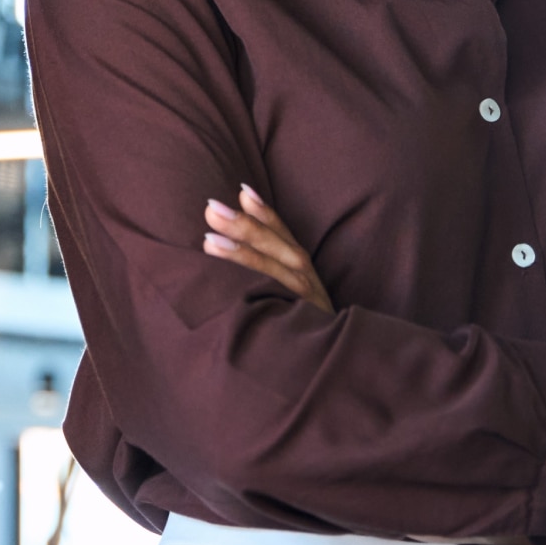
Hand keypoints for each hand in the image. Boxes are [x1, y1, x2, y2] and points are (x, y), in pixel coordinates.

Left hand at [203, 185, 333, 314]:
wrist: (334, 353)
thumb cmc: (298, 313)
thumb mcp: (284, 281)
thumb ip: (263, 255)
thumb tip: (224, 226)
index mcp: (297, 263)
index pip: (281, 232)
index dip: (264, 212)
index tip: (242, 191)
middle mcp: (304, 277)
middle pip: (277, 247)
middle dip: (245, 227)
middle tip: (212, 209)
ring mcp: (305, 300)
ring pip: (276, 274)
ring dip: (244, 256)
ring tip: (210, 242)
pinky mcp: (301, 322)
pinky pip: (277, 308)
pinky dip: (259, 295)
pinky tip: (233, 288)